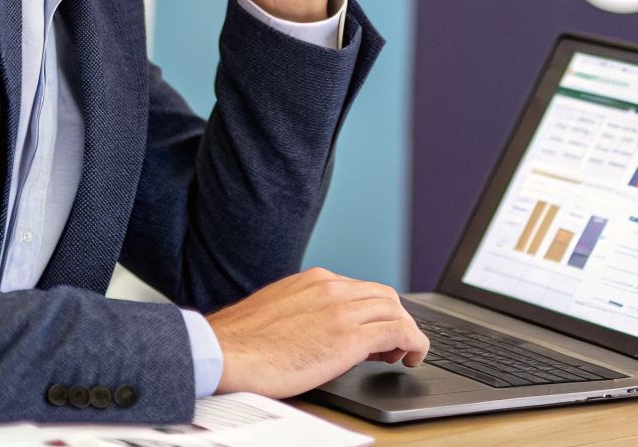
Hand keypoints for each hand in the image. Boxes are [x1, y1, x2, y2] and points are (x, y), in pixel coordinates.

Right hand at [208, 267, 429, 397]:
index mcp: (314, 280)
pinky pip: (400, 331)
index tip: (375, 334)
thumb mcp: (277, 312)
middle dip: (395, 320)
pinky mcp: (348, 336)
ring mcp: (341, 309)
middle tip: (390, 347)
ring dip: (406, 333)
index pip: (362, 288)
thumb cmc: (240, 343)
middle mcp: (331, 287)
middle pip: (385, 296)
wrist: (223, 352)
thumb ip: (303, 312)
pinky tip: (410, 358)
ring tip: (399, 356)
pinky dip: (414, 343)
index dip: (375, 312)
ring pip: (396, 311)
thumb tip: (317, 331)